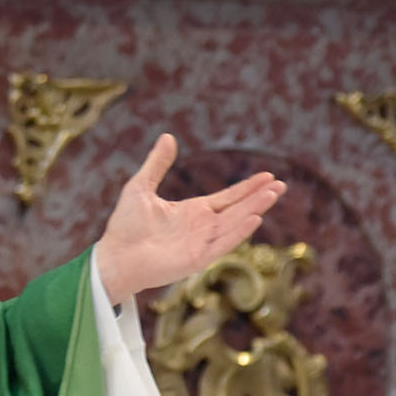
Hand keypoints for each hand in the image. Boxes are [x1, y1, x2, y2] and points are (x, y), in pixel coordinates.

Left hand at [94, 134, 285, 304]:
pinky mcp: (197, 259)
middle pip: (238, 209)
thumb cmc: (125, 226)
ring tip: (272, 194)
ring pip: (235, 224)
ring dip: (253, 209)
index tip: (268, 176)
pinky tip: (254, 218)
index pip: (228, 198)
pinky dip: (238, 231)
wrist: (114, 255)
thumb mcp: (140, 187)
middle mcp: (202, 228)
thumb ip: (157, 164)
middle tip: (281, 184)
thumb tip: (167, 137)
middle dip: (259, 197)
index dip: (248, 188)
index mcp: (193, 212)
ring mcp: (202, 243)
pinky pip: (223, 244)